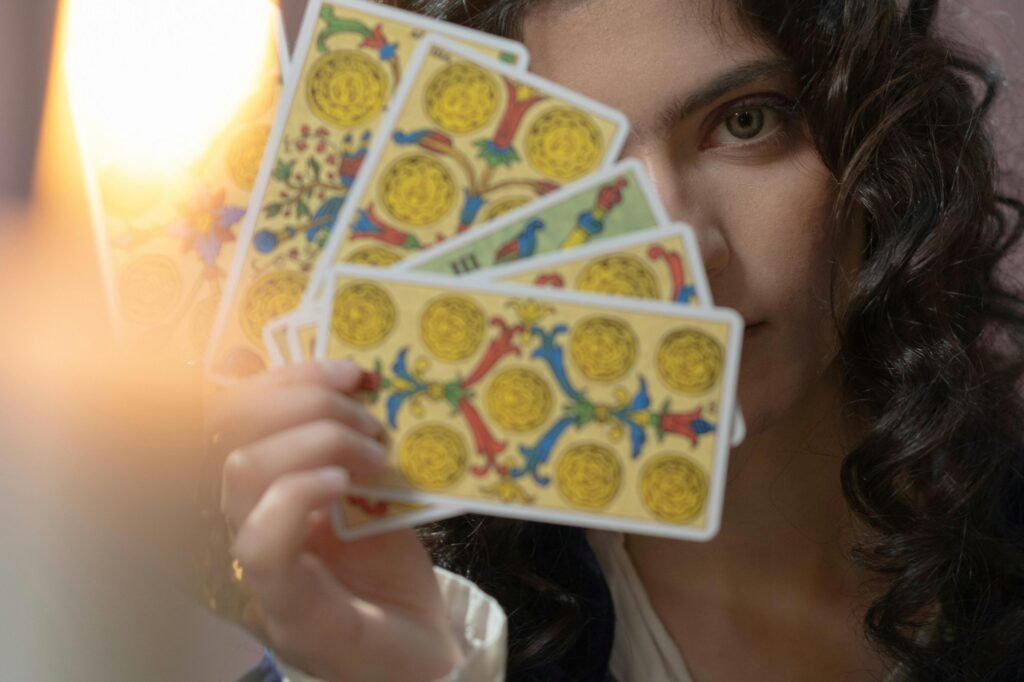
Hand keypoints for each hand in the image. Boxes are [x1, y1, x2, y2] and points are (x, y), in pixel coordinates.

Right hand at [214, 361, 463, 681]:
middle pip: (231, 430)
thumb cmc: (392, 575)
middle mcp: (248, 521)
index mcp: (265, 488)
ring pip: (244, 473)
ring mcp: (259, 566)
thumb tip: (356, 381)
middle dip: (305, 401)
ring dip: (319, 441)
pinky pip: (263, 541)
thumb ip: (353, 446)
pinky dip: (300, 495)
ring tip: (375, 455)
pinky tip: (345, 487)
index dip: (285, 376)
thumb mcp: (374, 492)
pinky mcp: (285, 608)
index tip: (352, 371)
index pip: (234, 412)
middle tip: (369, 418)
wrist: (421, 653)